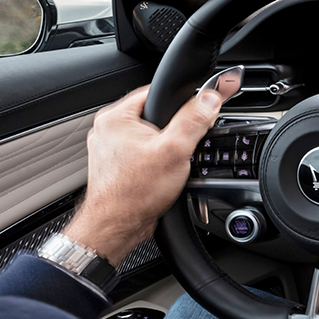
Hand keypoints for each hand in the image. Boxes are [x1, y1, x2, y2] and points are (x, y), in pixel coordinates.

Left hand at [65, 74, 239, 263]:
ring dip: (165, 147)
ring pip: (150, 136)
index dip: (181, 102)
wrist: (116, 226)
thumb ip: (194, 120)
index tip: (196, 114)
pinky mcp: (116, 164)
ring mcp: (109, 148)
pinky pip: (143, 152)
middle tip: (180, 148)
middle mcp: (107, 129)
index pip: (156, 92)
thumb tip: (210, 98)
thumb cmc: (134, 193)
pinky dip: (155, 160)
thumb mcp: (175, 151)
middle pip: (155, 115)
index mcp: (115, 117)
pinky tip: (160, 175)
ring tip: (168, 164)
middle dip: (174, 130)